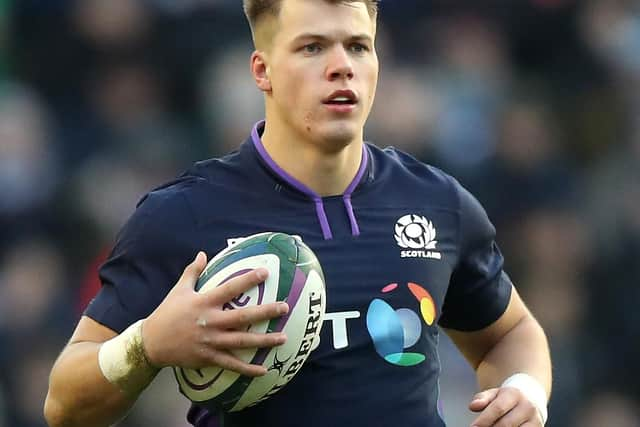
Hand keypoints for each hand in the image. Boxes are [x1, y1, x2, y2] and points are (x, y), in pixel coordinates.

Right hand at [142, 252, 288, 376]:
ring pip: (242, 342)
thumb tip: (202, 253)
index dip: (248, 279)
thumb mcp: (179, 290)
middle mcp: (210, 322)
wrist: (151, 343)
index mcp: (204, 303)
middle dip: (265, 312)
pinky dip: (248, 369)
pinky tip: (264, 370)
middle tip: (284, 307)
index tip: (265, 272)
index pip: (230, 288)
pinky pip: (232, 364)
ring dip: (264, 340)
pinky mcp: (208, 358)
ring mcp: (210, 342)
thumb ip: (193, 271)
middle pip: (242, 317)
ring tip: (284, 337)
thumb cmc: (167, 313)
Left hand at [469, 387, 542, 426]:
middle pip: (506, 424)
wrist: (532, 398)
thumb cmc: (508, 398)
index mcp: (515, 394)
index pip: (498, 409)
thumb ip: (482, 399)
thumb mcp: (494, 393)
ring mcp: (535, 420)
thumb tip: (472, 406)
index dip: (484, 420)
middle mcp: (528, 407)